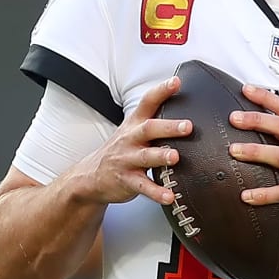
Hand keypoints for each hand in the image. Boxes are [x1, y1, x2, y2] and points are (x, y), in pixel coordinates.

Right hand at [76, 77, 191, 207]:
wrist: (91, 176)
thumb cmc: (121, 151)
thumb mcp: (132, 131)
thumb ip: (154, 120)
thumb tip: (184, 109)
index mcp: (134, 125)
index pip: (147, 102)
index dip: (161, 91)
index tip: (176, 82)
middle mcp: (130, 139)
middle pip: (149, 129)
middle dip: (168, 127)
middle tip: (187, 126)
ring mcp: (127, 160)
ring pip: (145, 157)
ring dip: (161, 157)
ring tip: (175, 157)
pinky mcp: (126, 181)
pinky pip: (143, 187)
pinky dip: (157, 193)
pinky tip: (170, 196)